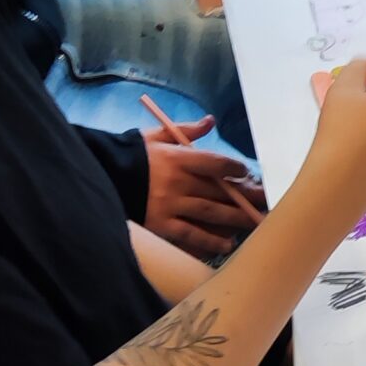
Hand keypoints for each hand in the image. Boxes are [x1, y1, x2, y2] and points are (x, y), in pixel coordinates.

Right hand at [143, 116, 267, 258]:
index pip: (214, 162)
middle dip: (245, 196)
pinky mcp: (160, 224)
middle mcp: (176, 181)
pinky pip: (190, 234)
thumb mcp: (155, 136)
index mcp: (176, 158)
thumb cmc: (130, 155)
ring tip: (255, 223)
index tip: (247, 173)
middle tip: (266, 201)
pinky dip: (210, 240)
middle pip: (219, 190)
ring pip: (210, 212)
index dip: (235, 168)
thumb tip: (210, 121)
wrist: (99, 176)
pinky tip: (227, 244)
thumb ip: (185, 130)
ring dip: (235, 218)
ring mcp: (169, 205)